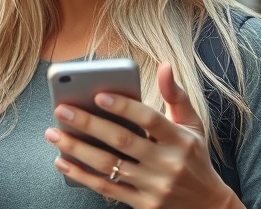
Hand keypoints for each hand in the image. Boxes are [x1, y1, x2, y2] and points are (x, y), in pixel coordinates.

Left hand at [45, 62, 242, 208]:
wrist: (207, 206)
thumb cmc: (194, 157)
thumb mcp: (193, 125)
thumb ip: (176, 95)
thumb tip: (164, 65)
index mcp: (181, 140)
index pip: (149, 120)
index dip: (123, 107)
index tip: (97, 95)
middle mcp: (168, 163)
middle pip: (122, 141)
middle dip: (88, 124)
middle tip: (61, 110)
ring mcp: (154, 186)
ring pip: (109, 166)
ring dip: (77, 149)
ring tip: (53, 133)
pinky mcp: (143, 204)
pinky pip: (106, 189)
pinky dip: (81, 175)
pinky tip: (62, 161)